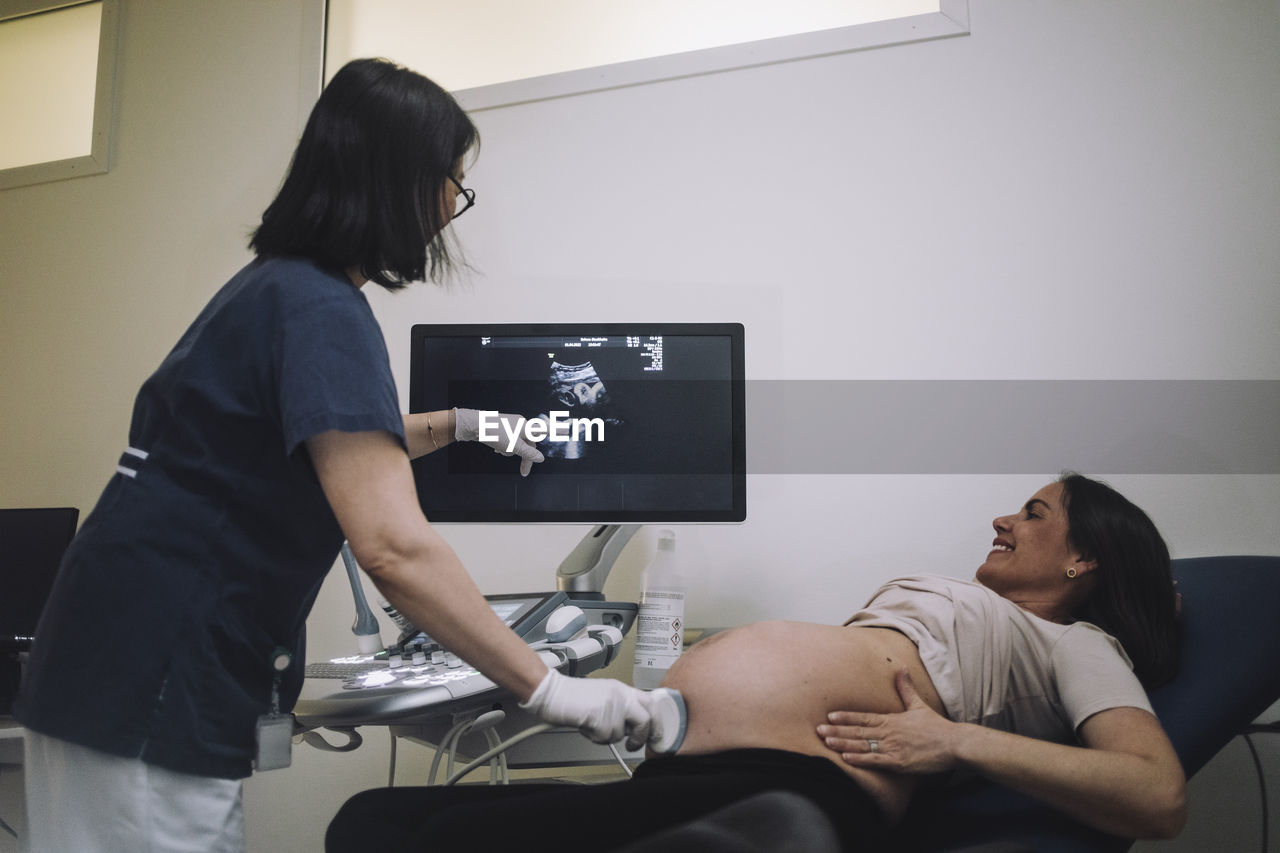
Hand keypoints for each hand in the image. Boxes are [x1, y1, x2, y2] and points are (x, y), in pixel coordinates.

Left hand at [453, 407, 544, 476]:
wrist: (474, 425)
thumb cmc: (495, 433)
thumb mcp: (514, 447)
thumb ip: (528, 453)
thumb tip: (540, 458)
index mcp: (526, 426)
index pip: (540, 436)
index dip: (546, 440)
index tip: (549, 446)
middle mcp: (519, 423)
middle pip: (527, 442)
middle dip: (523, 455)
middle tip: (523, 470)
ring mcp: (509, 423)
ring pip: (516, 441)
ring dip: (511, 450)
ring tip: (502, 452)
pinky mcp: (500, 426)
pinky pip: (507, 438)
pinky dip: (504, 445)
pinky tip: (497, 449)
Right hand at [519, 669, 661, 749]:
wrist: (552, 692)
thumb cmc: (573, 697)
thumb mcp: (604, 696)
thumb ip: (621, 708)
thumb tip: (635, 727)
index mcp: (622, 688)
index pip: (651, 703)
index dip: (657, 722)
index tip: (655, 735)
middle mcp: (620, 694)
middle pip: (646, 719)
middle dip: (641, 737)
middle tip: (633, 745)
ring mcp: (611, 705)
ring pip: (621, 733)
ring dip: (607, 736)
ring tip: (593, 726)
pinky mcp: (599, 716)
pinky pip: (605, 737)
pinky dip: (594, 737)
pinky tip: (586, 726)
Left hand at [816, 668, 958, 774]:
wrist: (954, 743)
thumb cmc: (936, 726)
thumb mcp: (918, 705)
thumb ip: (905, 688)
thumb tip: (900, 667)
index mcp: (892, 719)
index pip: (863, 717)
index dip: (845, 717)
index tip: (828, 716)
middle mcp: (889, 732)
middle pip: (858, 731)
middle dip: (837, 730)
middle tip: (817, 730)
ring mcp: (893, 747)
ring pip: (863, 745)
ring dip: (843, 744)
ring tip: (826, 742)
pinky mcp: (899, 762)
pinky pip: (876, 760)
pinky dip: (860, 759)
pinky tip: (846, 758)